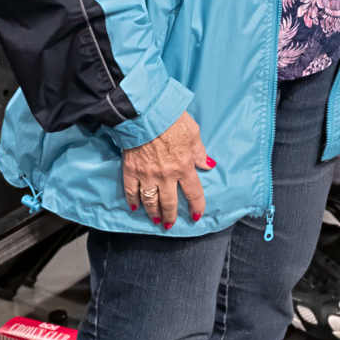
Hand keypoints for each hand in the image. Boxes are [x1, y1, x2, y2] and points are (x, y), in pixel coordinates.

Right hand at [122, 111, 215, 228]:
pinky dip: (132, 201)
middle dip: (171, 216)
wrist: (146, 114)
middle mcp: (166, 176)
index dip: (197, 205)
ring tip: (156, 220)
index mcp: (184, 166)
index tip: (197, 215)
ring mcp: (147, 175)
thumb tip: (208, 165)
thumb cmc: (173, 120)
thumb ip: (199, 152)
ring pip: (150, 201)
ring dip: (154, 213)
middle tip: (171, 225)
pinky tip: (134, 207)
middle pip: (169, 203)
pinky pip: (131, 191)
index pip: (193, 192)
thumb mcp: (193, 133)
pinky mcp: (131, 171)